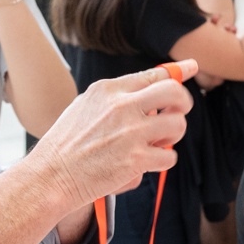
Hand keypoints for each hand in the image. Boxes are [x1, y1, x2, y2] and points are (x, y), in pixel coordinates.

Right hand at [26, 60, 195, 208]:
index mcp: (108, 90)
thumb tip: (150, 88)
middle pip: (175, 92)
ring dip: (172, 136)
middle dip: (183, 103)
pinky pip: (170, 156)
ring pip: (178, 125)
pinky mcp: (136, 159)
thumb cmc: (67, 144)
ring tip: (156, 143)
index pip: (154, 74)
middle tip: (175, 115)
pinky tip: (146, 162)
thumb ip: (117, 96)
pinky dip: (162, 161)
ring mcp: (130, 132)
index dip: (178, 71)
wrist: (51, 176)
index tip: (192, 67)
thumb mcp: (86, 106)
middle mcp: (122, 106)